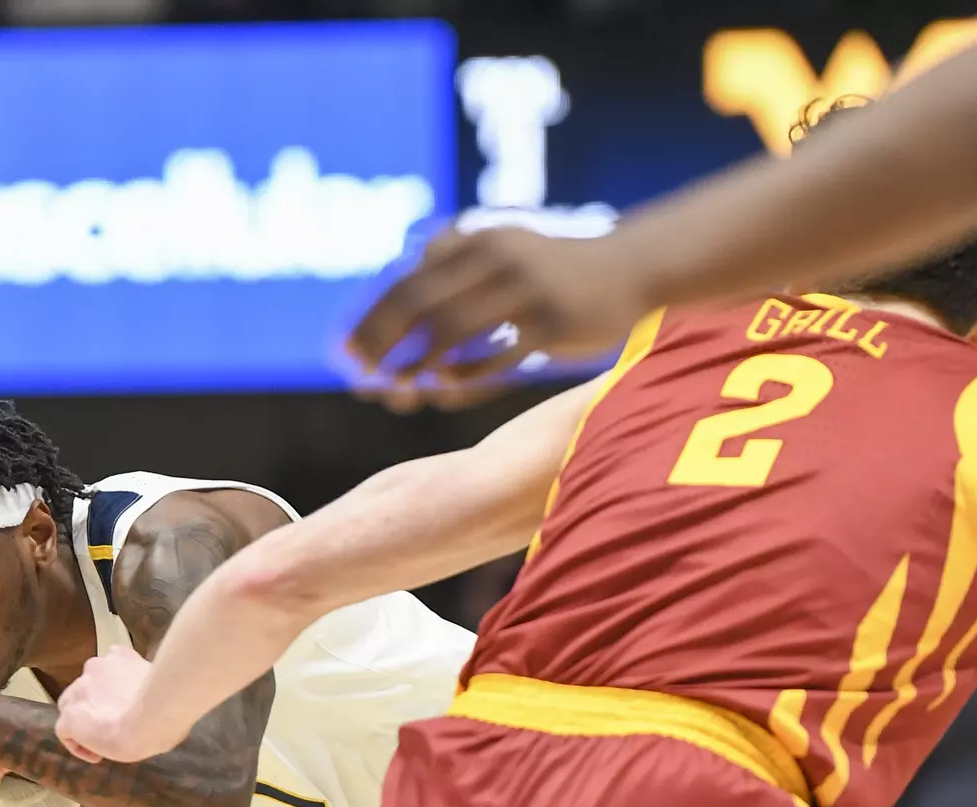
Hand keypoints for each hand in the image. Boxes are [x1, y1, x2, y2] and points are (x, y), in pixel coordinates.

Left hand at [56, 646, 180, 762]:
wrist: (151, 719)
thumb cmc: (169, 704)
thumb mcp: (164, 687)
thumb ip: (155, 689)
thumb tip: (169, 706)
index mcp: (120, 656)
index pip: (108, 671)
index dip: (113, 691)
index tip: (126, 707)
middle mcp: (95, 666)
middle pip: (87, 688)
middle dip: (98, 706)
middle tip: (115, 725)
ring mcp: (79, 690)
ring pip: (73, 707)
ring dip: (86, 724)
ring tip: (104, 743)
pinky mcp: (70, 716)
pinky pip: (65, 731)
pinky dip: (78, 745)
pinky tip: (96, 755)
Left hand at [346, 227, 646, 410]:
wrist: (634, 266)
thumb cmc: (551, 272)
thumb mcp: (498, 256)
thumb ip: (450, 279)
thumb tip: (390, 319)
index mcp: (474, 241)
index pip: (405, 282)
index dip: (369, 321)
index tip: (342, 355)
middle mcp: (494, 257)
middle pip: (419, 305)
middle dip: (382, 347)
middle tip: (361, 382)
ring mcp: (526, 289)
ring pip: (453, 333)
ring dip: (417, 368)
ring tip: (397, 394)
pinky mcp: (555, 322)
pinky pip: (498, 357)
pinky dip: (465, 379)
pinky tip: (443, 394)